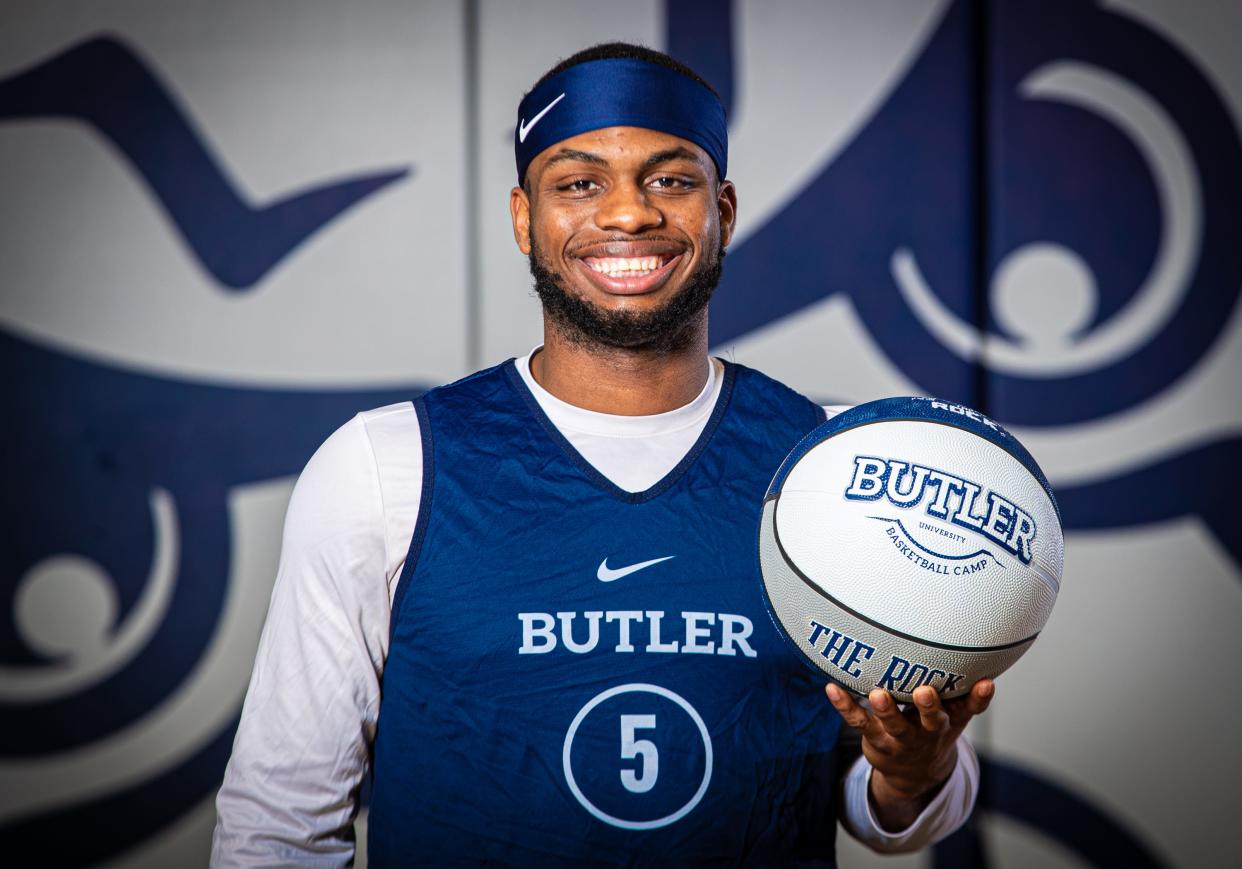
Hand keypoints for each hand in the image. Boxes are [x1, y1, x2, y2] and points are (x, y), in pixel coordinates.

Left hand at [826, 679, 993, 830]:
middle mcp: (924, 733)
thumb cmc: (934, 732)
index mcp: (946, 724)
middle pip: (929, 722)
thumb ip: (971, 700)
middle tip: (924, 691)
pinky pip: (857, 721)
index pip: (965, 711)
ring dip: (885, 709)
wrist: (912, 774)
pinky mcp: (873, 738)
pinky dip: (844, 706)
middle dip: (928, 707)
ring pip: (891, 725)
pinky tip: (831, 688)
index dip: (976, 699)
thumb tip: (989, 678)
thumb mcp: (957, 720)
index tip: (985, 682)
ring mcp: (897, 738)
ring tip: (878, 693)